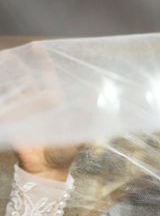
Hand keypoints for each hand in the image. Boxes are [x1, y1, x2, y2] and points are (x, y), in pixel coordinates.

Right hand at [2, 43, 80, 180]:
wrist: (49, 169)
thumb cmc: (66, 151)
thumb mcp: (79, 133)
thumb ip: (85, 114)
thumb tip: (94, 95)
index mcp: (54, 102)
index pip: (47, 76)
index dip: (43, 62)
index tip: (37, 46)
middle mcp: (37, 103)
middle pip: (25, 78)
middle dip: (18, 65)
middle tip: (10, 53)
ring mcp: (22, 111)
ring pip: (12, 88)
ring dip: (5, 77)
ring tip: (1, 62)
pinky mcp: (12, 121)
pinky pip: (3, 105)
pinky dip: (0, 95)